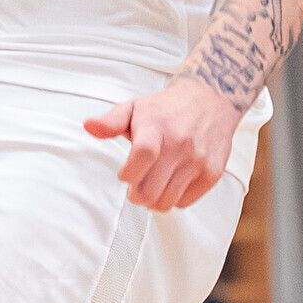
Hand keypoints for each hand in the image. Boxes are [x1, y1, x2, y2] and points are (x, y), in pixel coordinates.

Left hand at [83, 76, 240, 211]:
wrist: (210, 101)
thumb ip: (111, 121)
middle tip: (136, 186)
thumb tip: (90, 126)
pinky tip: (170, 184)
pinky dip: (173, 199)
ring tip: (151, 186)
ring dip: (153, 200)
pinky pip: (185, 202)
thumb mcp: (135, 107)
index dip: (129, 173)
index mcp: (157, 127)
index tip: (124, 175)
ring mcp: (198, 160)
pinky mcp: (212, 173)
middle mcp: (180, 144)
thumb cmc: (169, 108)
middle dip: (136, 193)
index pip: (143, 155)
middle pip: (151, 189)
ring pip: (166, 201)